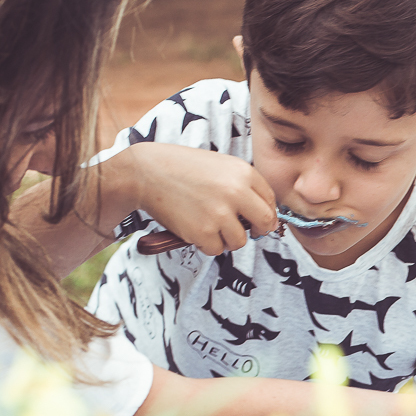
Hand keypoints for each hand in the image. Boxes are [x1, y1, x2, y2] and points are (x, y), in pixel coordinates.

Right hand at [125, 142, 278, 254]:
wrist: (146, 172)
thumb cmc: (182, 167)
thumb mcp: (220, 165)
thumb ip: (243, 185)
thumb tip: (265, 214)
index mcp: (243, 172)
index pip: (270, 200)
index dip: (266, 212)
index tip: (258, 218)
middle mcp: (236, 192)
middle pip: (265, 222)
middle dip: (258, 230)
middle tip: (248, 230)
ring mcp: (220, 214)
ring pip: (240, 241)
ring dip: (227, 238)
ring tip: (210, 225)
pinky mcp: (203, 232)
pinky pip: (217, 249)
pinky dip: (207, 244)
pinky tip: (195, 229)